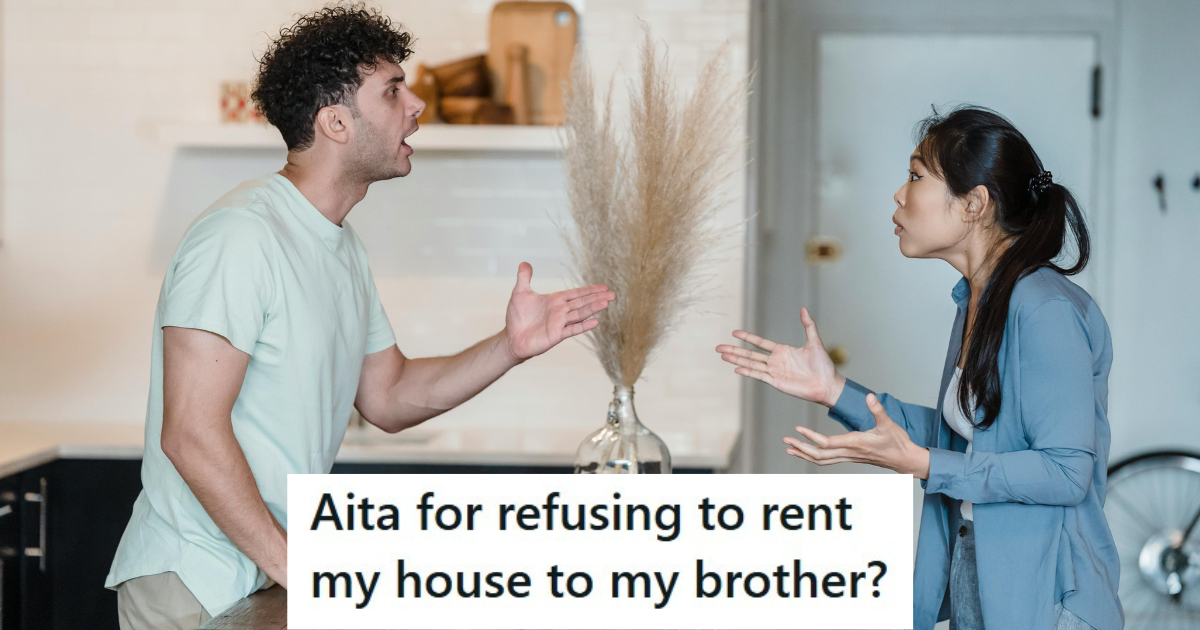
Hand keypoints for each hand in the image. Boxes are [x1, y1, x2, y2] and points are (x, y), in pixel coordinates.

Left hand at [503, 262, 615, 361]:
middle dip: (597, 297)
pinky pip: (572, 329)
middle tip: (613, 294)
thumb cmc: (517, 317)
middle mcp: (560, 311)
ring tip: (607, 303)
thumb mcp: (520, 293)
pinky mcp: (557, 335)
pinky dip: (584, 325)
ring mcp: (560, 323)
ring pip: (580, 314)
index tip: (604, 287)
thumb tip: (525, 262)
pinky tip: (595, 321)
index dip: (590, 290)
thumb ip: (524, 278)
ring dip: (593, 308)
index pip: (576, 293)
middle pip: (582, 302)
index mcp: (555, 300)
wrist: (512, 337)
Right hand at [716, 307, 844, 406]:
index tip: (734, 332)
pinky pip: (758, 376)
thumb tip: (804, 308)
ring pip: (750, 364)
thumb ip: (808, 325)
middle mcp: (775, 361)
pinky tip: (736, 369)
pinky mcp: (776, 382)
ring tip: (722, 356)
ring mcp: (774, 372)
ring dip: (736, 360)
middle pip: (749, 354)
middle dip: (734, 350)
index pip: (760, 343)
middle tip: (718, 347)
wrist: (827, 384)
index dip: (747, 337)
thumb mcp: (815, 341)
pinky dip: (747, 372)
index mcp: (782, 351)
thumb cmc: (823, 365)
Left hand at [783, 393, 929, 477]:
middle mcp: (849, 453)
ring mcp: (848, 457)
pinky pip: (827, 460)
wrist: (904, 459)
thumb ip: (877, 410)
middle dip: (801, 448)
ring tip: (789, 449)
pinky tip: (805, 452)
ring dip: (804, 454)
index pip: (828, 443)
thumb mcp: (888, 423)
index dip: (812, 437)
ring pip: (821, 460)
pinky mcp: (849, 457)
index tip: (798, 430)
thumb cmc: (897, 441)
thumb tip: (869, 396)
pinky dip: (814, 457)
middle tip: (785, 441)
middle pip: (819, 454)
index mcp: (855, 443)